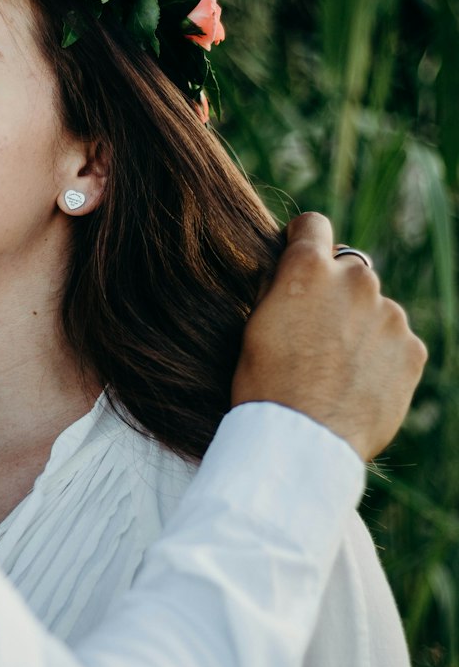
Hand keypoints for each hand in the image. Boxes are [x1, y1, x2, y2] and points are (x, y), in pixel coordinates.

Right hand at [232, 212, 426, 461]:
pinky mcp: (412, 349)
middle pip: (349, 270)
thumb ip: (281, 290)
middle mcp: (356, 280)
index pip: (313, 225)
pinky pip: (396, 343)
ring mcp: (390, 315)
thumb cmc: (265, 386)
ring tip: (337, 369)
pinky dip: (381, 357)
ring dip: (360, 326)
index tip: (300, 257)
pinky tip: (358, 384)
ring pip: (375, 309)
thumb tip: (292, 274)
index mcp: (308, 268)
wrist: (304, 442)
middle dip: (335, 291)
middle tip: (316, 332)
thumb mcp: (255, 326)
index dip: (304, 240)